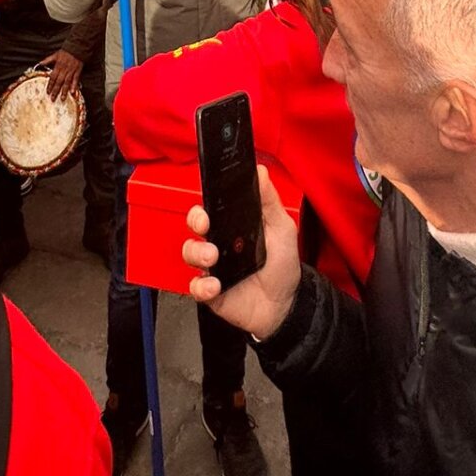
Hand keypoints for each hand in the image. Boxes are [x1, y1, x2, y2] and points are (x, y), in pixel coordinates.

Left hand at [43, 49, 83, 99]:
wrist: (76, 48)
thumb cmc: (65, 52)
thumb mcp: (55, 55)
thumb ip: (47, 60)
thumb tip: (39, 63)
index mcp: (58, 66)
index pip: (52, 78)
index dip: (50, 85)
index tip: (48, 92)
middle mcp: (64, 70)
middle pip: (59, 82)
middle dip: (55, 91)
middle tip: (53, 99)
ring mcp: (71, 71)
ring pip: (66, 82)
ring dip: (64, 91)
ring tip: (62, 98)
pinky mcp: (77, 71)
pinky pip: (75, 79)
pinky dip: (74, 85)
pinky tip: (73, 92)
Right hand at [184, 168, 301, 339]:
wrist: (286, 304)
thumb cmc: (282, 264)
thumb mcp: (281, 228)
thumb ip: (269, 200)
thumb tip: (261, 171)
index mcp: (233, 225)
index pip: (212, 207)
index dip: (206, 203)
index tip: (208, 205)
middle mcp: (219, 243)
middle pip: (195, 225)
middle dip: (195, 220)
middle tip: (205, 225)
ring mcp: (213, 267)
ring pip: (190, 252)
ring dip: (197, 252)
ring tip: (213, 258)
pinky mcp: (211, 291)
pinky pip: (195, 286)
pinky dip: (202, 286)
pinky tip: (215, 285)